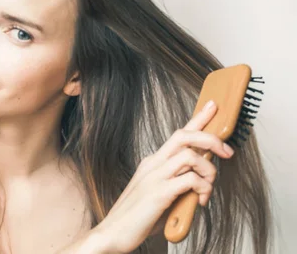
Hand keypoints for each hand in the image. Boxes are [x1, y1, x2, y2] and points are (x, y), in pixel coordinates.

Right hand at [92, 100, 234, 253]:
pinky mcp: (159, 193)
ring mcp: (155, 177)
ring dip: (209, 170)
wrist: (113, 233)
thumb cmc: (137, 217)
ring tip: (208, 189)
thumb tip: (200, 179)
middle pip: (184, 135)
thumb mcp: (160, 194)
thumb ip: (177, 183)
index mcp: (153, 162)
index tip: (213, 107)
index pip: (179, 133)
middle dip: (211, 138)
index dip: (198, 118)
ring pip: (190, 155)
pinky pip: (190, 180)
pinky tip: (200, 201)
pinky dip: (203, 188)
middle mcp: (153, 164)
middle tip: (227, 152)